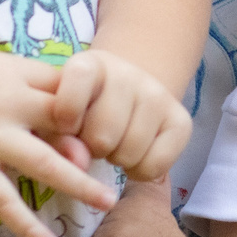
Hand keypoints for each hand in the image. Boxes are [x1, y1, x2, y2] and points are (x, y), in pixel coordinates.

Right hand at [0, 54, 115, 236]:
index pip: (70, 89)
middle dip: (99, 144)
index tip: (120, 123)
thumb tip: (76, 117)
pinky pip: (3, 201)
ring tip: (107, 202)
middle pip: (66, 124)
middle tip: (131, 162)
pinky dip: (26, 225)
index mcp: (16, 75)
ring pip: (43, 164)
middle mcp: (7, 105)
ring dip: (78, 184)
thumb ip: (34, 89)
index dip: (96, 107)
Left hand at [49, 49, 191, 181]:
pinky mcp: (182, 121)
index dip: (65, 115)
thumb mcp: (57, 110)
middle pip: (102, 136)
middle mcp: (129, 74)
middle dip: (92, 148)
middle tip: (93, 139)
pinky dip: (139, 172)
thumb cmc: (81, 107)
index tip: (66, 126)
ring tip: (114, 144)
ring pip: (128, 154)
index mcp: (91, 64)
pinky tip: (135, 155)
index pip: (77, 80)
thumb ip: (55, 134)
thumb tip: (80, 163)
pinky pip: (155, 166)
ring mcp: (159, 96)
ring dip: (116, 159)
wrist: (125, 91)